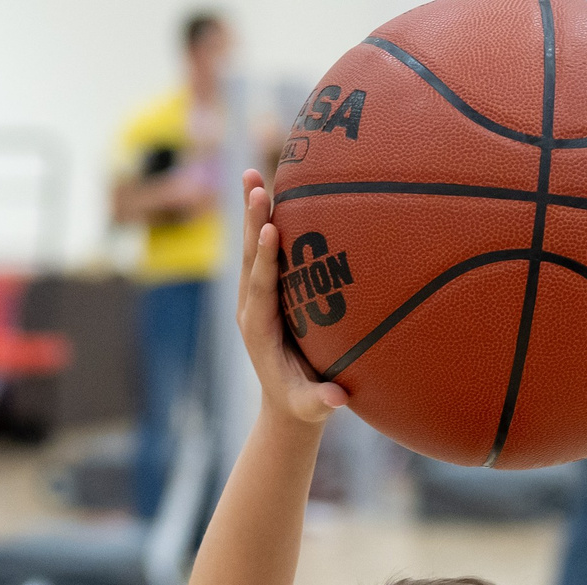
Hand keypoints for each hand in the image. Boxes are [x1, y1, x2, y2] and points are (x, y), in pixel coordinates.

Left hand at [234, 171, 347, 426]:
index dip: (266, 260)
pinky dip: (263, 220)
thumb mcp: (311, 408)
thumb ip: (320, 403)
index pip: (262, 289)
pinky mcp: (266, 289)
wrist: (285, 403)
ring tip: (252, 174)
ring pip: (252, 248)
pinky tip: (269, 188)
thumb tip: (336, 399)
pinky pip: (263, 251)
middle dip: (252, 222)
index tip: (270, 230)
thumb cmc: (303, 404)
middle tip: (256, 186)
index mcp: (260, 330)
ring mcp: (256, 296)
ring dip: (252, 212)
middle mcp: (252, 307)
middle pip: (250, 258)